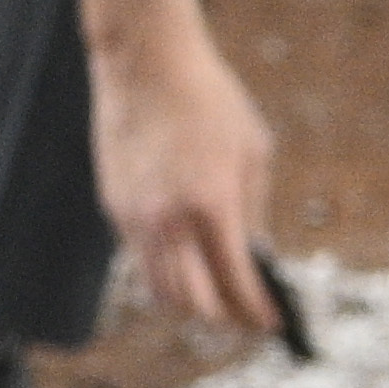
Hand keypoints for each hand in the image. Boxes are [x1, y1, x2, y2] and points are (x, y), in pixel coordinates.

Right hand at [89, 35, 281, 339]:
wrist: (146, 64)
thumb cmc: (209, 99)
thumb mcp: (253, 151)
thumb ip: (253, 212)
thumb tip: (256, 258)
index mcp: (212, 206)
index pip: (236, 283)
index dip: (257, 311)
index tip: (273, 323)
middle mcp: (169, 222)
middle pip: (194, 304)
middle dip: (224, 318)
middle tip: (246, 317)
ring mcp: (136, 220)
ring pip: (160, 291)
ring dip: (191, 303)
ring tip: (216, 298)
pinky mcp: (115, 210)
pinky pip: (141, 260)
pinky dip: (167, 273)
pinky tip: (186, 262)